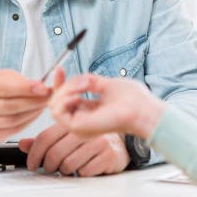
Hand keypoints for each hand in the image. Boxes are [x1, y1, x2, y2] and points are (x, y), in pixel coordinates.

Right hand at [0, 69, 50, 141]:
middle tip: (49, 96)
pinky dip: (27, 122)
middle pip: (10, 106)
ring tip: (44, 103)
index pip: (4, 88)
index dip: (26, 89)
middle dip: (34, 101)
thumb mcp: (1, 76)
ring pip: (13, 120)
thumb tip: (40, 87)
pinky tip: (34, 113)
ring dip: (33, 112)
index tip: (44, 87)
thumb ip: (18, 81)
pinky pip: (13, 130)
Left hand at [18, 124, 129, 175]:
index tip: (32, 163)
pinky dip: (81, 173)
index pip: (45, 137)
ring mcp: (98, 141)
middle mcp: (85, 129)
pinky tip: (85, 166)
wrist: (121, 142)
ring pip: (68, 165)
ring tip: (69, 165)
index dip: (34, 154)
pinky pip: (84, 172)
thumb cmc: (90, 137)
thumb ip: (45, 138)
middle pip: (54, 154)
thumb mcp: (67, 133)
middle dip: (48, 166)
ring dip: (64, 171)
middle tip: (50, 168)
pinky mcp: (109, 155)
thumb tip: (23, 145)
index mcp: (72, 121)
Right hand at [48, 68, 166, 139]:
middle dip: (62, 84)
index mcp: (88, 112)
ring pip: (54, 105)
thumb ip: (90, 82)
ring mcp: (78, 125)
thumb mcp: (106, 85)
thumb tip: (78, 77)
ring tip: (86, 85)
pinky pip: (57, 112)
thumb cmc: (132, 99)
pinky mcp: (78, 127)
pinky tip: (79, 94)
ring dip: (66, 89)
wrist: (142, 109)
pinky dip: (64, 98)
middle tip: (83, 79)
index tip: (60, 68)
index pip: (63, 99)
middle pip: (55, 101)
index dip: (59, 83)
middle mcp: (81, 120)